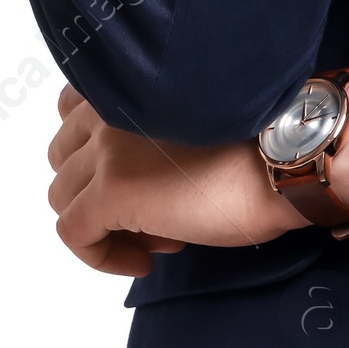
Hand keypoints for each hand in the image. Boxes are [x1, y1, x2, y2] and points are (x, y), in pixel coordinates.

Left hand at [46, 83, 307, 277]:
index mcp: (133, 84)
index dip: (96, 153)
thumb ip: (152, 131)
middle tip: (148, 214)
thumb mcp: (196, 123)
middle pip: (63, 158)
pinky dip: (100, 255)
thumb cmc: (260, 144)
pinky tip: (143, 262)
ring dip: (102, 224)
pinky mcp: (110, 191)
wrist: (285, 161)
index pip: (73, 112)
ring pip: (62, 197)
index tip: (135, 178)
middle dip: (96, 191)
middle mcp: (111, 108)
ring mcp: (106, 149)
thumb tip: (135, 179)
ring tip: (156, 236)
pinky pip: (74, 234)